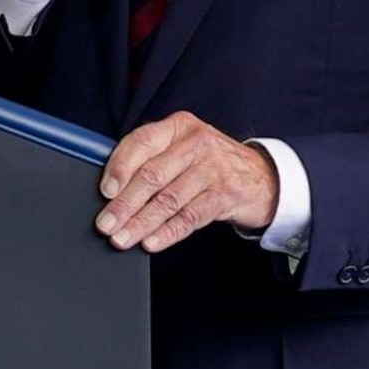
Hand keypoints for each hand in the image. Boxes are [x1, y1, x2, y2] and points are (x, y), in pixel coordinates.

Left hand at [96, 112, 278, 253]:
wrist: (263, 178)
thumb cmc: (213, 163)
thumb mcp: (185, 147)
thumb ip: (153, 158)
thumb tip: (112, 189)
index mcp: (180, 126)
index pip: (142, 142)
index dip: (119, 168)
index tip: (105, 192)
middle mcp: (197, 143)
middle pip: (152, 175)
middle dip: (124, 204)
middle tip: (106, 224)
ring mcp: (213, 169)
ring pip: (168, 200)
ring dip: (141, 223)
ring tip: (122, 238)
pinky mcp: (225, 195)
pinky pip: (190, 217)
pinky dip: (168, 232)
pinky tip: (152, 242)